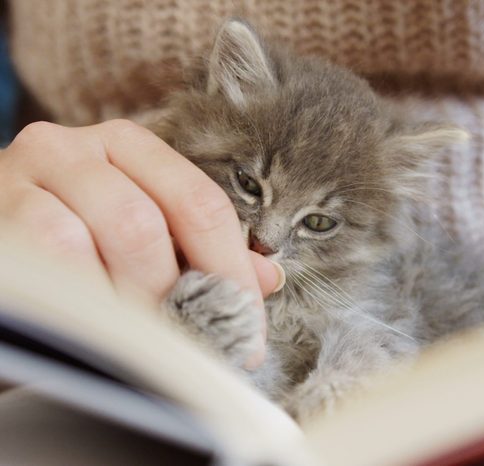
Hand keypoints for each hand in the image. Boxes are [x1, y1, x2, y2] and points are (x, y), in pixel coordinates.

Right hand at [0, 120, 283, 366]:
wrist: (5, 258)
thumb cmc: (73, 243)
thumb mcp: (137, 239)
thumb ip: (197, 252)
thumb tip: (266, 279)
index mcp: (126, 146)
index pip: (200, 203)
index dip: (230, 273)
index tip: (246, 332)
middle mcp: (74, 147)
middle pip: (147, 224)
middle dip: (173, 296)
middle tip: (185, 344)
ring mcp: (23, 174)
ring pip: (91, 242)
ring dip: (126, 302)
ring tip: (139, 338)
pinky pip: (47, 261)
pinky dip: (82, 300)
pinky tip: (93, 323)